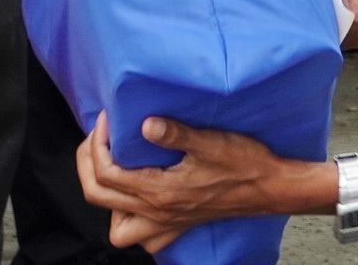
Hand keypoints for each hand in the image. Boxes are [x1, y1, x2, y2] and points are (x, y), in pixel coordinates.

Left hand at [76, 112, 318, 247]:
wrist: (270, 188)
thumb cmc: (244, 163)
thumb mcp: (210, 141)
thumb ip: (175, 133)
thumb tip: (145, 125)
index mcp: (160, 190)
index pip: (107, 172)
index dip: (98, 142)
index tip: (108, 120)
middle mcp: (158, 212)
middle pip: (99, 196)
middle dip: (87, 165)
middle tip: (97, 139)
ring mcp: (167, 223)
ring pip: (117, 228)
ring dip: (107, 200)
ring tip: (112, 171)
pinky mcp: (179, 225)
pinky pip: (144, 238)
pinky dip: (133, 222)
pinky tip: (138, 199)